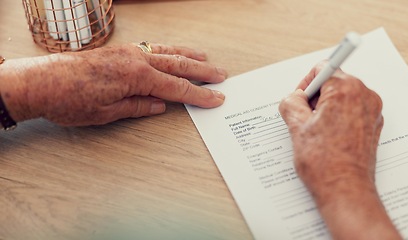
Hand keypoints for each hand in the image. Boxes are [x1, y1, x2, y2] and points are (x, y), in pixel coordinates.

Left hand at [0, 43, 226, 125]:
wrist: (41, 82)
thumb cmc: (70, 99)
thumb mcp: (107, 113)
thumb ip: (138, 106)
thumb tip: (159, 105)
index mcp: (137, 76)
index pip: (177, 88)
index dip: (199, 95)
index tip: (216, 98)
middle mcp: (135, 59)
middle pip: (178, 66)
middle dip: (202, 72)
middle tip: (221, 76)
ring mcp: (127, 52)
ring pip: (166, 52)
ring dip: (188, 56)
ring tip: (205, 59)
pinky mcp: (118, 51)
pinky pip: (151, 48)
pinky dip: (167, 50)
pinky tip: (172, 53)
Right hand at [279, 62, 382, 188]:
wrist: (344, 190)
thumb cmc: (324, 163)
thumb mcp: (296, 126)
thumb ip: (291, 101)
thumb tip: (294, 97)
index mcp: (346, 90)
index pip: (323, 69)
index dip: (306, 84)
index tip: (300, 97)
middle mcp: (364, 96)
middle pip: (334, 83)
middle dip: (316, 97)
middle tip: (305, 119)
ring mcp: (372, 111)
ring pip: (343, 98)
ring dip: (327, 109)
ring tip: (317, 132)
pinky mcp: (373, 125)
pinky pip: (353, 111)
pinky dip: (339, 118)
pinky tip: (329, 137)